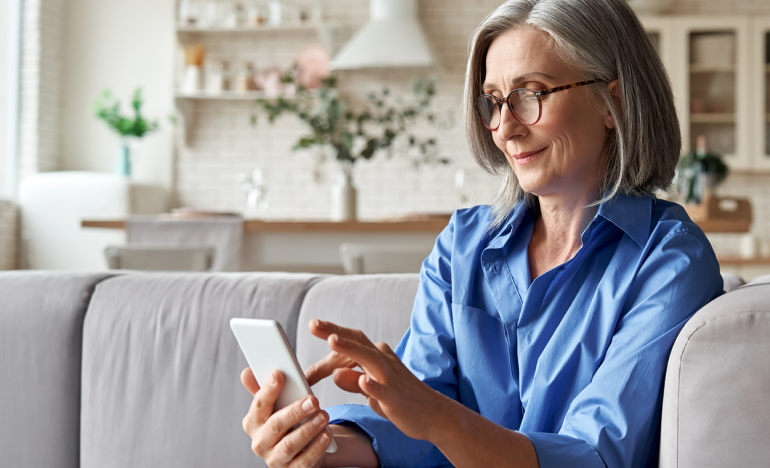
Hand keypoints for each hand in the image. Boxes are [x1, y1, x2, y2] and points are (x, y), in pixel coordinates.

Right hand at [241, 368, 332, 467]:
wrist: (299, 450)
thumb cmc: (286, 422)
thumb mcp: (275, 406)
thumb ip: (263, 389)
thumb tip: (247, 372)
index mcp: (253, 422)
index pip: (259, 405)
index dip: (268, 390)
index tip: (279, 374)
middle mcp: (260, 442)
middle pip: (275, 426)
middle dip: (294, 412)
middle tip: (313, 400)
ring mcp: (275, 459)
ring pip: (289, 445)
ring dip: (307, 430)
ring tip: (323, 416)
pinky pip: (304, 461)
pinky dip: (316, 448)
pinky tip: (326, 435)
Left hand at [307, 319, 446, 441]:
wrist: (434, 415)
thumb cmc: (400, 400)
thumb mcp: (370, 390)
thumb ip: (352, 381)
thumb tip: (334, 373)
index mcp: (376, 356)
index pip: (349, 345)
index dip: (328, 344)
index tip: (311, 331)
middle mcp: (383, 361)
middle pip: (358, 342)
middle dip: (335, 331)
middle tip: (313, 324)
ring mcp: (391, 378)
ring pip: (369, 359)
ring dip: (351, 349)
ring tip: (332, 341)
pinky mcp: (397, 398)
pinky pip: (384, 390)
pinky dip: (373, 385)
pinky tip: (362, 380)